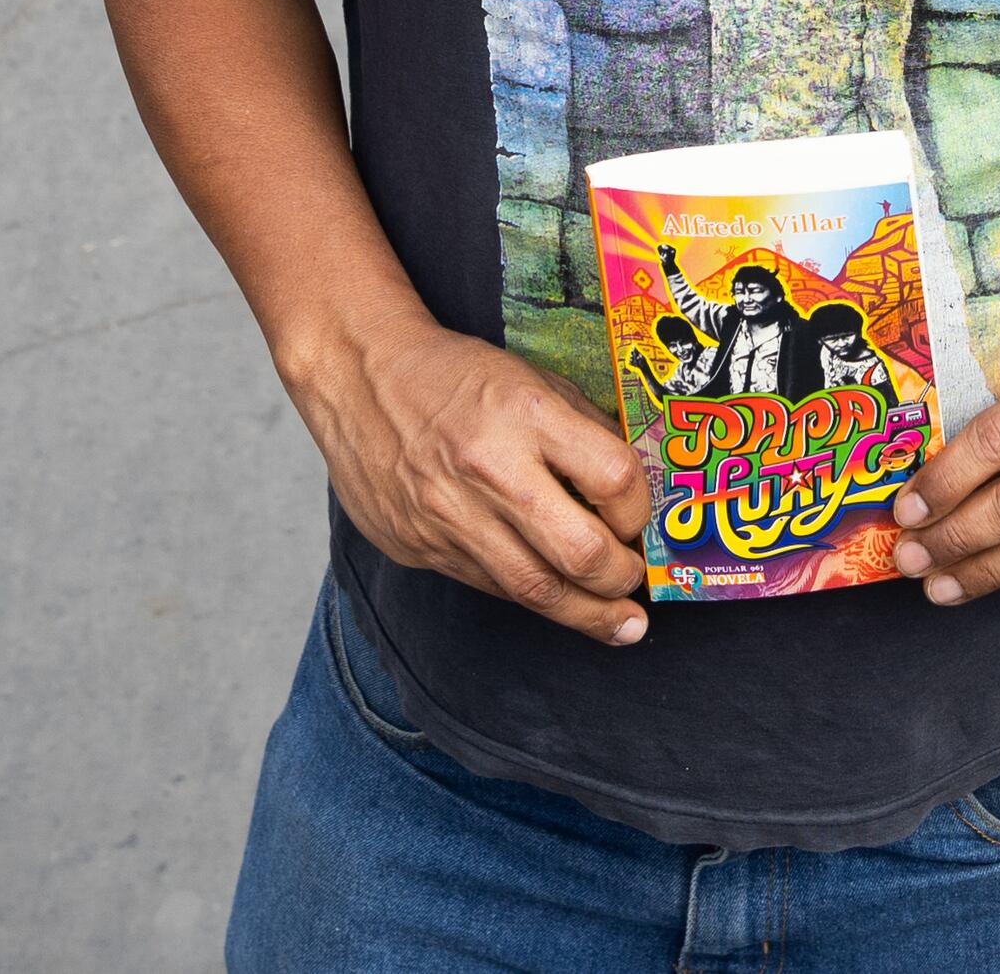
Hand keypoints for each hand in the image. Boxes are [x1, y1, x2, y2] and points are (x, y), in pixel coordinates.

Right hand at [296, 313, 652, 644]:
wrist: (358, 377)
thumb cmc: (452, 374)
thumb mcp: (532, 379)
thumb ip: (582, 431)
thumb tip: (630, 489)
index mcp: (526, 414)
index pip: (613, 479)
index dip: (639, 510)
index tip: (640, 519)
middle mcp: (490, 470)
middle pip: (580, 553)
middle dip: (621, 579)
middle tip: (635, 582)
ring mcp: (451, 516)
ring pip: (535, 590)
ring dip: (588, 616)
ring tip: (619, 625)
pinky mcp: (422, 547)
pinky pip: (491, 585)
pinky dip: (531, 595)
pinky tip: (556, 598)